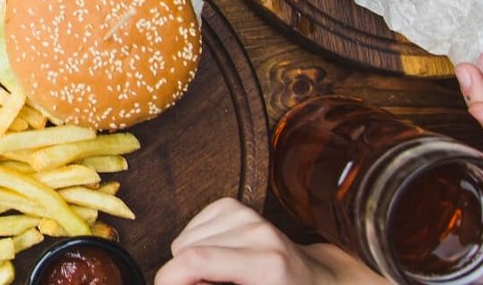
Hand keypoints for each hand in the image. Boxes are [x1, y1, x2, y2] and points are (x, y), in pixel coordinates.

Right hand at [155, 198, 386, 284]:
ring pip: (184, 240)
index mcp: (265, 263)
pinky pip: (191, 227)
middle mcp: (256, 232)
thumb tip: (177, 281)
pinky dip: (196, 245)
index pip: (196, 259)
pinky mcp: (234, 206)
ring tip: (220, 276)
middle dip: (182, 276)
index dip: (168, 277)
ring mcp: (246, 214)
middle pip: (185, 249)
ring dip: (190, 262)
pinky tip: (219, 257)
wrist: (314, 278)